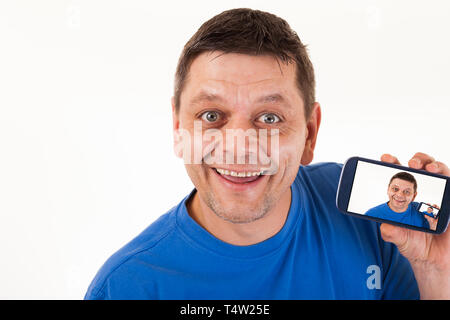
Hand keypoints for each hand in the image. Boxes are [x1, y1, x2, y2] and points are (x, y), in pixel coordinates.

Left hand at [380, 153, 449, 298]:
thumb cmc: (414, 244)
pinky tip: (446, 180)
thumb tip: (385, 227)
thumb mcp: (399, 239)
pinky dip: (449, 179)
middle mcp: (423, 191)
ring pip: (440, 171)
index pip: (399, 174)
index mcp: (405, 195)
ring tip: (429, 168)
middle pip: (421, 166)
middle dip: (417, 160)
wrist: (434, 258)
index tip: (386, 159)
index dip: (392, 163)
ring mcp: (439, 195)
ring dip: (435, 165)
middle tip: (411, 164)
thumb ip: (391, 232)